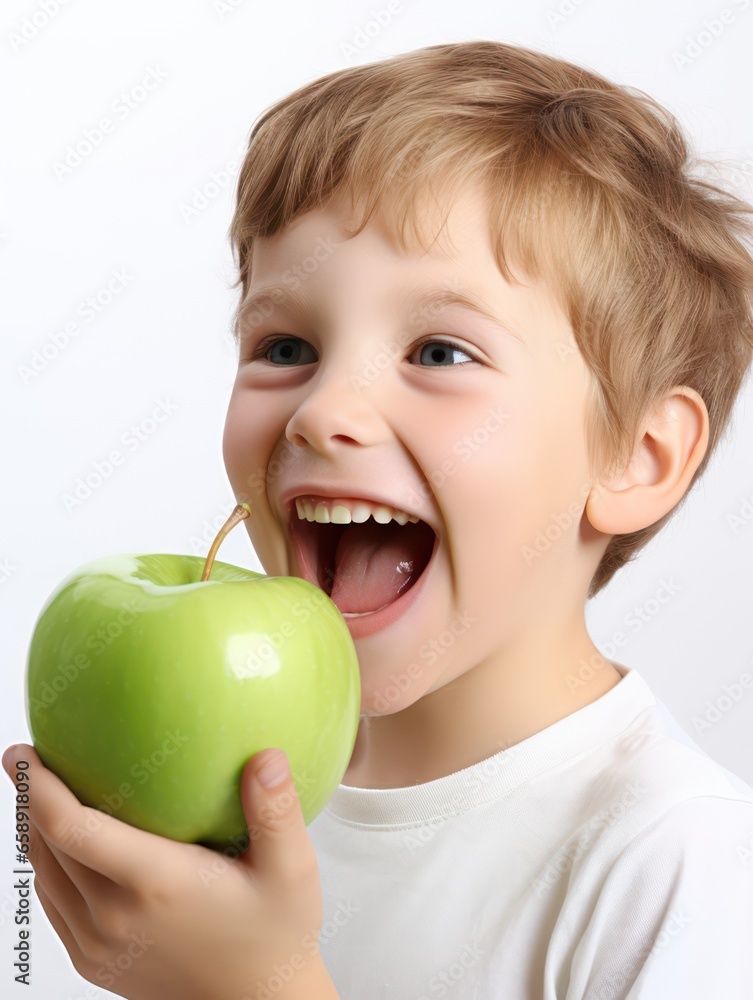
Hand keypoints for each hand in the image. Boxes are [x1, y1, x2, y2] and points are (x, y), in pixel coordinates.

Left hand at [2, 742, 335, 999]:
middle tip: (27, 757)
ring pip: (44, 877)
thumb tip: (266, 757)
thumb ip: (276, 811)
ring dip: (35, 832)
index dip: (37, 788)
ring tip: (39, 791)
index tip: (22, 753)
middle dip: (30, 798)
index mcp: (156, 882)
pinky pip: (56, 905)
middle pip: (47, 848)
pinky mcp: (95, 962)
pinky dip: (48, 867)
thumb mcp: (291, 869)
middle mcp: (116, 916)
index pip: (72, 828)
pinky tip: (65, 843)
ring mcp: (99, 944)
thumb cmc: (275, 933)